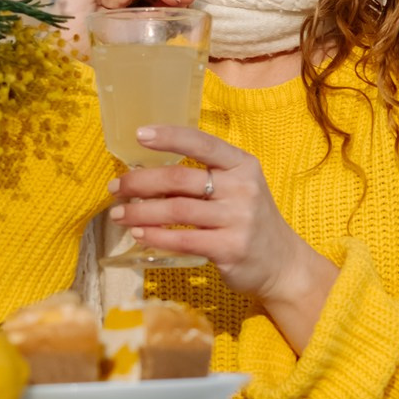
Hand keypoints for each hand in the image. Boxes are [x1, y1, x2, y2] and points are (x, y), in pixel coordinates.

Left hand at [108, 125, 338, 353]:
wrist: (282, 264)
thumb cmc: (251, 221)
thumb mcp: (239, 189)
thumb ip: (205, 178)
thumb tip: (150, 175)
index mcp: (242, 165)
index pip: (202, 143)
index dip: (169, 137)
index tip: (139, 134)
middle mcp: (242, 188)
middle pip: (180, 178)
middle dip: (141, 182)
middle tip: (116, 188)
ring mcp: (238, 218)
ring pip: (177, 209)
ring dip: (141, 212)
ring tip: (119, 215)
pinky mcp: (230, 248)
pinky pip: (184, 239)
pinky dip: (156, 236)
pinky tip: (139, 235)